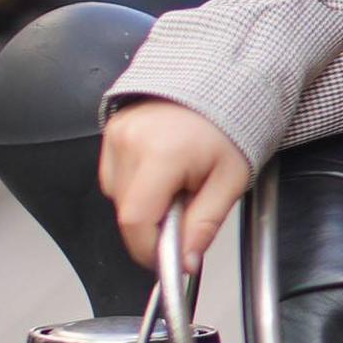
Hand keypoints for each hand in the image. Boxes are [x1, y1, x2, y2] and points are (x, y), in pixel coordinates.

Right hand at [103, 98, 253, 271]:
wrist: (222, 82)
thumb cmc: (231, 125)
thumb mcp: (231, 181)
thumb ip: (205, 224)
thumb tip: (186, 261)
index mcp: (162, 153)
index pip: (136, 220)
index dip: (148, 249)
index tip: (168, 260)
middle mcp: (131, 141)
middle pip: (126, 211)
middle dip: (154, 225)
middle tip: (186, 209)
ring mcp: (117, 134)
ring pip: (118, 195)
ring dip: (144, 202)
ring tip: (178, 181)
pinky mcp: (111, 130)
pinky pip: (114, 175)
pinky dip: (136, 183)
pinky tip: (162, 170)